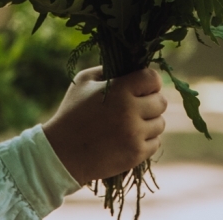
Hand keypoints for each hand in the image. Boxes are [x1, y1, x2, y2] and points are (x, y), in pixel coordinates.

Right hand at [42, 66, 166, 184]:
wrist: (61, 154)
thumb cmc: (72, 113)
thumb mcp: (84, 82)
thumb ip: (108, 70)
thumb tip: (131, 68)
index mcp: (119, 90)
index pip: (153, 78)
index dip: (150, 82)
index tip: (143, 88)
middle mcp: (130, 111)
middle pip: (161, 102)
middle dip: (151, 102)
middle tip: (137, 107)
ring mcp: (134, 134)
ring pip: (160, 124)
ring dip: (149, 123)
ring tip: (131, 124)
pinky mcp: (135, 154)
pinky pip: (155, 143)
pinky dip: (146, 141)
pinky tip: (130, 138)